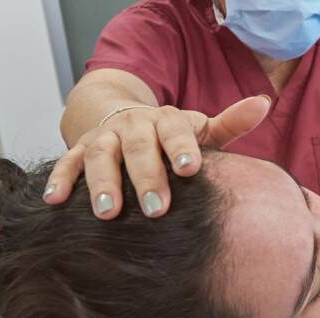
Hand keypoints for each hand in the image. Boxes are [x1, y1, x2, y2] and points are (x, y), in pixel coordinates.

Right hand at [44, 96, 269, 218]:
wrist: (119, 114)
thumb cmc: (167, 134)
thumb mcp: (197, 128)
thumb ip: (229, 123)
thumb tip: (264, 103)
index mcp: (166, 120)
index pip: (175, 131)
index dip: (182, 149)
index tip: (190, 170)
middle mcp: (133, 126)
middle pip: (138, 148)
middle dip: (146, 177)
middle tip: (156, 208)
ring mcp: (103, 137)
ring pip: (98, 155)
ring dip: (101, 182)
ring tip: (107, 213)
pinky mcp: (78, 149)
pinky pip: (66, 162)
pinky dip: (59, 179)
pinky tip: (55, 200)